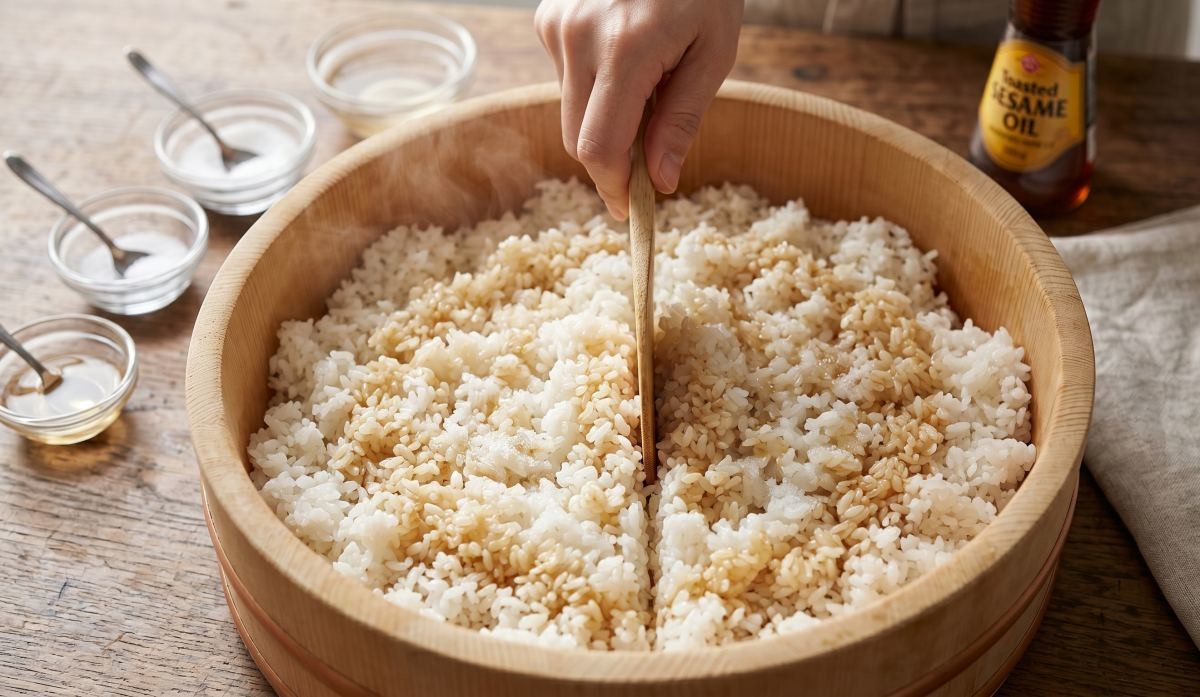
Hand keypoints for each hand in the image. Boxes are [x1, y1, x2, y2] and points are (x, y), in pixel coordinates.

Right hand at [535, 0, 743, 218]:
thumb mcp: (714, 52)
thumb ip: (683, 119)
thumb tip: (661, 181)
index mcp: (625, 50)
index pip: (599, 147)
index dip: (613, 188)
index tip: (630, 209)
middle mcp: (578, 37)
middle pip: (577, 138)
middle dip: (611, 162)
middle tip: (649, 163)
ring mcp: (556, 25)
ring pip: (569, 112)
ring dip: (603, 121)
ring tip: (647, 89)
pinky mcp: (548, 18)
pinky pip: (565, 79)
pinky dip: (593, 88)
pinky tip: (626, 58)